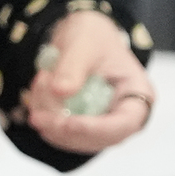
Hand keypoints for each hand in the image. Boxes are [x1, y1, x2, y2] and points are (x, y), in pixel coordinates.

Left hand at [20, 11, 152, 154]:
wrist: (81, 38)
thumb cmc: (92, 36)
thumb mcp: (83, 42)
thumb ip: (73, 66)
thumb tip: (61, 91)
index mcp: (137, 93)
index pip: (125, 123)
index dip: (96, 129)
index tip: (67, 123)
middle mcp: (124, 115)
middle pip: (98, 138)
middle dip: (63, 128)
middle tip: (37, 113)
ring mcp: (104, 125)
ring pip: (76, 140)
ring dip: (50, 121)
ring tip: (42, 82)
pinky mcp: (84, 129)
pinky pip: (62, 136)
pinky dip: (46, 119)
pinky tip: (39, 95)